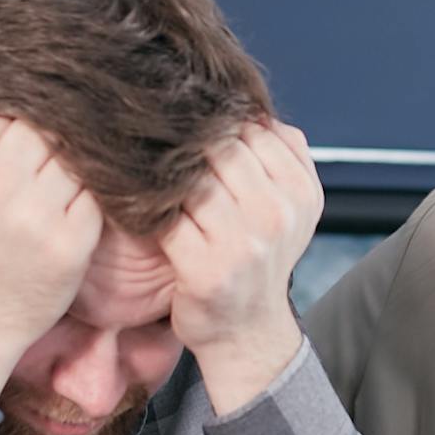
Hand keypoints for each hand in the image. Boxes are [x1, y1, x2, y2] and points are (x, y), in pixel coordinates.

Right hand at [0, 89, 102, 389]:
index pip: (0, 111)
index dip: (8, 122)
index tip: (12, 142)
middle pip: (40, 127)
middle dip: (42, 137)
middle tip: (40, 157)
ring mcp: (39, 215)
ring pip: (70, 155)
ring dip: (68, 162)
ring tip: (54, 180)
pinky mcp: (73, 241)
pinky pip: (95, 191)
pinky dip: (90, 191)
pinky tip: (72, 203)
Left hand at [161, 121, 321, 412]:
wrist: (246, 331)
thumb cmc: (258, 258)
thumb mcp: (290, 206)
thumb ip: (282, 153)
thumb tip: (252, 103)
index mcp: (301, 192)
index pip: (253, 129)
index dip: (215, 118)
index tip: (183, 112)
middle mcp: (278, 215)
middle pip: (220, 149)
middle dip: (183, 139)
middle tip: (147, 126)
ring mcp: (243, 244)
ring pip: (191, 178)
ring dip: (160, 168)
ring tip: (133, 157)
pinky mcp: (205, 270)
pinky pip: (166, 217)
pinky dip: (146, 205)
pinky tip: (133, 199)